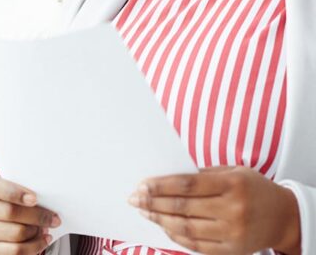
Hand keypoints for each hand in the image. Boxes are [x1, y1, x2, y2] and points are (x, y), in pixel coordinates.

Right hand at [0, 168, 59, 254]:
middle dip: (37, 216)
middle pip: (11, 213)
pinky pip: (16, 251)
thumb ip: (26, 184)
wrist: (0, 210)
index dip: (17, 194)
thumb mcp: (15, 183)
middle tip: (53, 217)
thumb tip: (48, 194)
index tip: (34, 199)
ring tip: (47, 227)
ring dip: (36, 232)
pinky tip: (43, 239)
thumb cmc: (13, 195)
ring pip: (16, 234)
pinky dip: (34, 247)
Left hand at [128, 166, 300, 254]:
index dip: (161, 185)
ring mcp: (233, 234)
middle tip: (134, 198)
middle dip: (154, 203)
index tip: (142, 184)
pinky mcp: (233, 251)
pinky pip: (197, 245)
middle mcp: (233, 210)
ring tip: (144, 212)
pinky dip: (177, 236)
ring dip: (160, 219)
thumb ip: (202, 175)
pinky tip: (163, 226)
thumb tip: (166, 179)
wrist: (283, 217)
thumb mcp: (231, 171)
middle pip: (183, 207)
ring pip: (187, 228)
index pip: (187, 185)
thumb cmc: (251, 187)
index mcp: (231, 184)